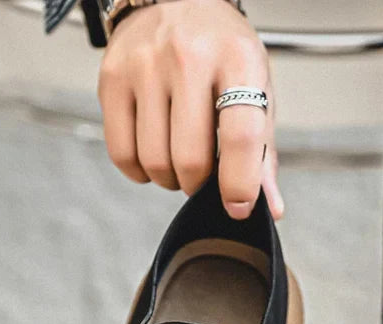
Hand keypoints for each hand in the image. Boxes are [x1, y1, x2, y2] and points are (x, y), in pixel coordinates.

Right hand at [98, 0, 282, 219]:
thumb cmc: (224, 54)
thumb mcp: (257, 90)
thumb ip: (263, 153)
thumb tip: (270, 210)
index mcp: (238, 60)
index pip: (241, 136)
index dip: (240, 184)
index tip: (238, 208)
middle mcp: (189, 56)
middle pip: (191, 158)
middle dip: (199, 186)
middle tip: (204, 177)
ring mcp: (145, 64)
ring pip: (154, 161)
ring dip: (170, 180)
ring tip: (180, 164)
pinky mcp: (112, 77)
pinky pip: (122, 153)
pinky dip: (139, 172)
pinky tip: (153, 158)